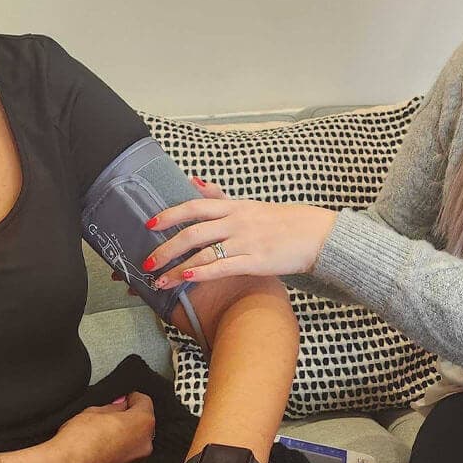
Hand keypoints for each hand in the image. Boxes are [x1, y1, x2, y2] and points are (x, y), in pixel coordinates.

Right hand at [45, 392, 154, 462]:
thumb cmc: (80, 440)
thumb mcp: (96, 411)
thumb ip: (114, 407)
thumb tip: (119, 406)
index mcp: (143, 423)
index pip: (144, 402)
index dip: (131, 397)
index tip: (123, 396)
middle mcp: (145, 443)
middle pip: (142, 421)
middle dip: (129, 415)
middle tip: (111, 411)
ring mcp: (135, 460)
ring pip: (134, 438)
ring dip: (123, 431)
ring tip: (102, 427)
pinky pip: (125, 451)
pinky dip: (117, 445)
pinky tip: (100, 441)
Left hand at [145, 178, 337, 286]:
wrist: (315, 235)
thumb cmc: (281, 221)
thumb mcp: (248, 204)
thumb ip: (219, 196)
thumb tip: (193, 181)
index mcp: (234, 207)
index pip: (195, 206)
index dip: (170, 214)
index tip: (149, 223)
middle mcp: (237, 222)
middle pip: (193, 232)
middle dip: (166, 247)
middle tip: (147, 261)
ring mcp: (246, 242)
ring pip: (204, 253)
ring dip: (177, 268)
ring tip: (159, 281)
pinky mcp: (256, 261)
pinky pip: (223, 266)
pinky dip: (202, 272)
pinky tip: (186, 278)